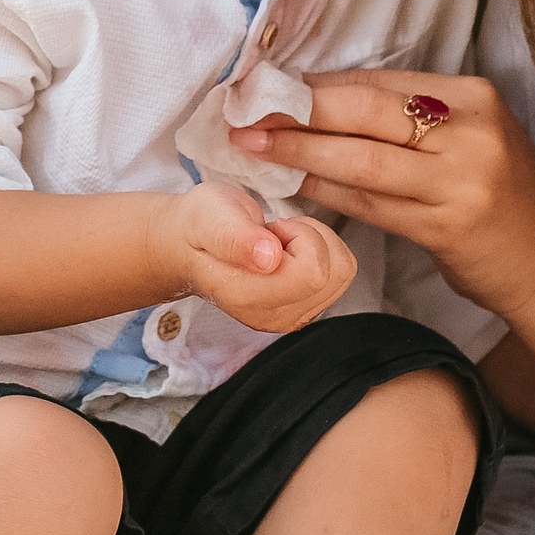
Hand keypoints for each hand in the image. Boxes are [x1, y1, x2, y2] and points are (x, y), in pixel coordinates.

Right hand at [150, 182, 356, 333]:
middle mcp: (271, 317)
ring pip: (342, 274)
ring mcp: (288, 318)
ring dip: (318, 244)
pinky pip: (341, 276)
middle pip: (332, 274)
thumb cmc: (201, 227)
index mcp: (247, 297)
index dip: (299, 236)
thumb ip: (235, 236)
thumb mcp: (209, 216)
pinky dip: (322, 253)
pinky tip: (289, 251)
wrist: (192, 247)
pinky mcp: (303, 311)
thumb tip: (268, 258)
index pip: (311, 273)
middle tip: (273, 234)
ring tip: (280, 242)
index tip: (271, 229)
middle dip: (310, 238)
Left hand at [229, 70, 534, 322]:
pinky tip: (295, 187)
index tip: (269, 84)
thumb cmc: (505, 200)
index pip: (379, 81)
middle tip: (246, 112)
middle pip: (365, 111)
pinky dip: (328, 193)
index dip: (318, 83)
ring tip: (254, 147)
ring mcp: (462, 180)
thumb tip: (325, 102)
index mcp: (474, 97)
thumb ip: (413, 121)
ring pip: (361, 159)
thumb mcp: (474, 141)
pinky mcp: (448, 227)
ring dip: (300, 153)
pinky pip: (372, 204)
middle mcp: (471, 132)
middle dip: (298, 111)